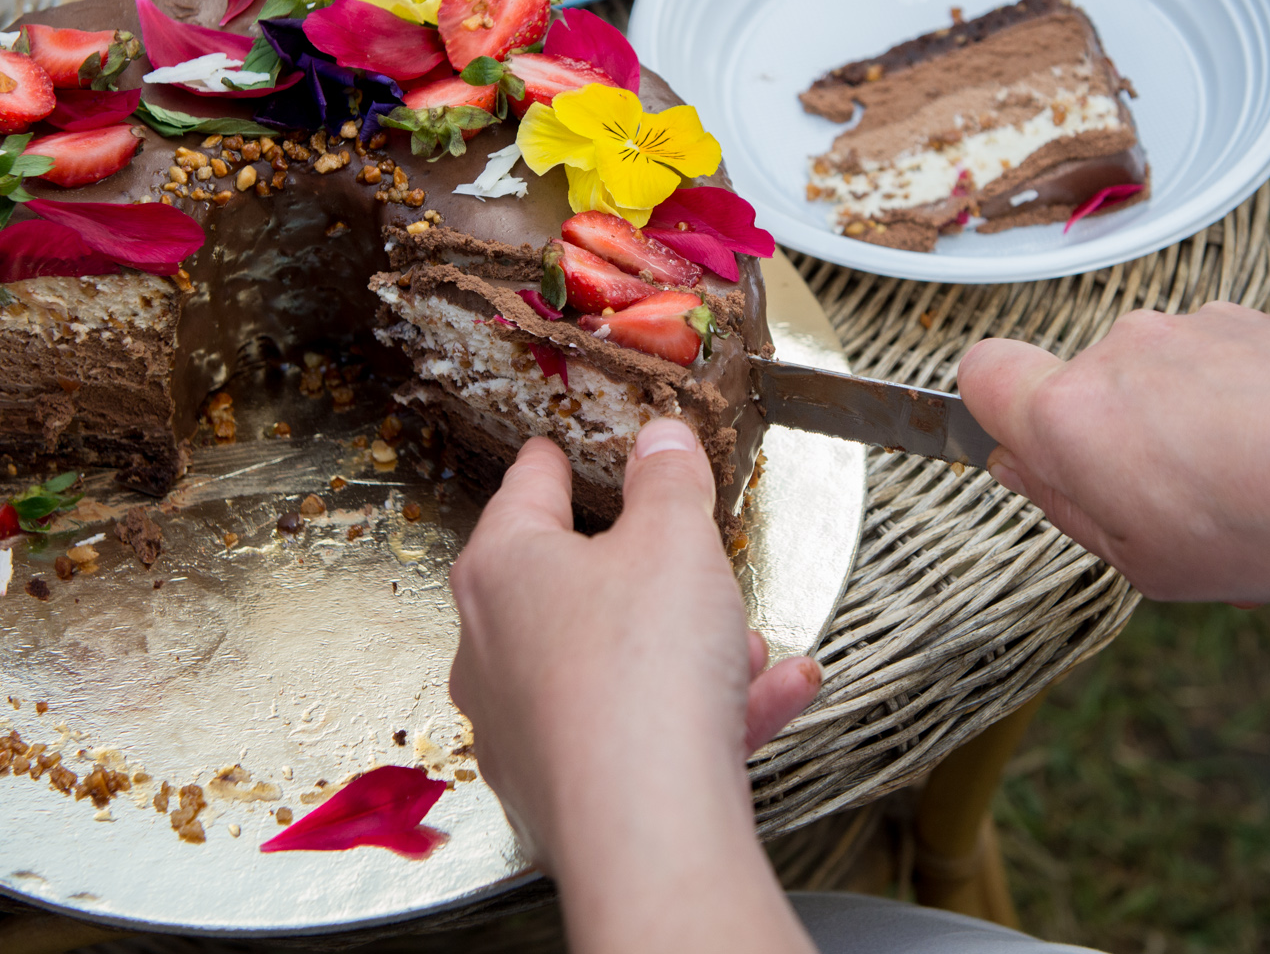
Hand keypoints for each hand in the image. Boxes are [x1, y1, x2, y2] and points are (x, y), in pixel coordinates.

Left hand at [449, 423, 818, 953]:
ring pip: (615, 664)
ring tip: (751, 643)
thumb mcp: (676, 540)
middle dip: (649, 571)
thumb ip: (670, 480)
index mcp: (503, 569)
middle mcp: (495, 647)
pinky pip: (639, 730)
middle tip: (689, 557)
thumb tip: (660, 441)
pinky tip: (774, 694)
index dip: (555, 460)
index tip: (557, 450)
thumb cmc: (640, 677)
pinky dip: (704, 709)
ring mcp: (526, 725)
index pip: (525, 490)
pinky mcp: (566, 787)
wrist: (648, 829)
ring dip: (688, 646)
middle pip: (572, 583)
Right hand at [957, 303, 1269, 609]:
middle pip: (1101, 410)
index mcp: (1072, 415)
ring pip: (1185, 408)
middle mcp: (1125, 353)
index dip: (993, 420)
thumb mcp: (1146, 563)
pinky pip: (1251, 393)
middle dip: (1145, 474)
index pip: (980, 378)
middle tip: (1205, 543)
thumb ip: (1069, 509)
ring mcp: (1202, 331)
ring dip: (1225, 472)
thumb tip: (1025, 467)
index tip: (1037, 466)